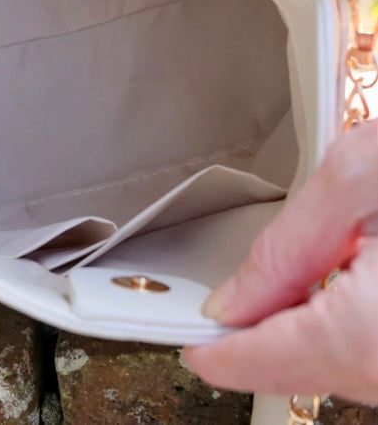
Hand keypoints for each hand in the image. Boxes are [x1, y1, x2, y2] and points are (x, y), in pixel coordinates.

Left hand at [185, 119, 377, 403]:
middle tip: (232, 302)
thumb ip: (285, 249)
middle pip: (310, 369)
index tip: (189, 339)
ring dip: (310, 333)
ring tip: (294, 287)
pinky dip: (350, 331)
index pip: (271, 361)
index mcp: (372, 331)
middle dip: (266, 335)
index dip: (221, 351)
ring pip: (346, 368)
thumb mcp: (357, 179)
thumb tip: (233, 303)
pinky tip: (349, 289)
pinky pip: (376, 359)